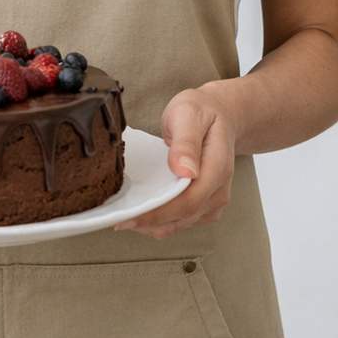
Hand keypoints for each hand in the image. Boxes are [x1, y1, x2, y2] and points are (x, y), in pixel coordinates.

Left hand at [115, 86, 237, 239]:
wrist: (219, 114)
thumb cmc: (201, 112)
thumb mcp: (189, 114)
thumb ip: (186, 142)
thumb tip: (185, 171)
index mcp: (218, 167)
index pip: (189, 201)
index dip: (158, 213)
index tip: (130, 216)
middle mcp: (219, 189)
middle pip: (184, 216)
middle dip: (149, 222)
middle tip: (118, 219)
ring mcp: (214, 199)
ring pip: (181, 223)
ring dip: (153, 225)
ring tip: (125, 217)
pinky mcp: (206, 204)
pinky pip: (182, 221)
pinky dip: (161, 222)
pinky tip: (142, 212)